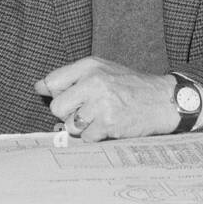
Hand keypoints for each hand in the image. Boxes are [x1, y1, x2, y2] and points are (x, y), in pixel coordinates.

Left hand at [34, 57, 177, 140]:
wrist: (163, 100)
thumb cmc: (130, 87)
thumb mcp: (102, 71)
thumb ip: (71, 78)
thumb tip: (39, 86)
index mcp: (89, 65)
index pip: (51, 82)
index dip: (57, 95)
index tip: (70, 99)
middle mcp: (94, 81)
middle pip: (57, 107)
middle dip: (69, 114)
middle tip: (88, 111)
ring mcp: (101, 102)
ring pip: (70, 125)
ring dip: (83, 128)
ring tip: (101, 118)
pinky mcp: (108, 122)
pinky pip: (87, 138)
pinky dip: (96, 137)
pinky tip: (110, 126)